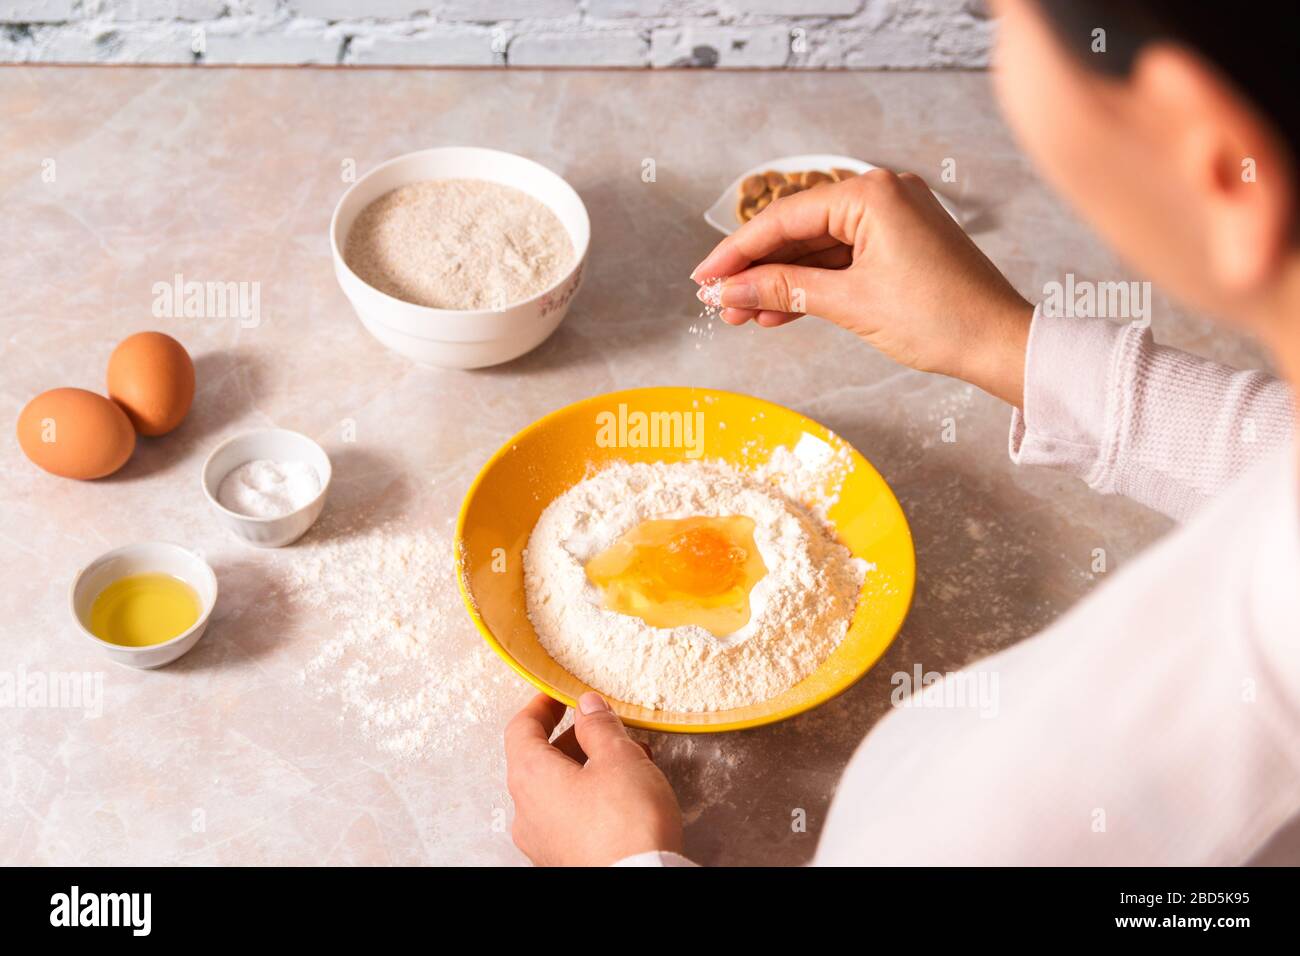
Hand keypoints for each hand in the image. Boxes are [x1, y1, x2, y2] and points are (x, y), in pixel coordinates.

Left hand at [504, 692, 683, 865]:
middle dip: (573, 738)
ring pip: (557, 790)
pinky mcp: (562, 859)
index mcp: (531, 777)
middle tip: (604, 726)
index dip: (540, 705)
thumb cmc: (626, 824)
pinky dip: (589, 797)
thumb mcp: (619, 758)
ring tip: (627, 760)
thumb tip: (587, 707)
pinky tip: (624, 795)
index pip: (520, 729)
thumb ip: (600, 727)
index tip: (557, 693)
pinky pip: (568, 817)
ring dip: (586, 768)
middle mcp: (527, 811)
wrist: (638, 885)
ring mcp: (542, 840)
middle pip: (539, 760)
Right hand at [692, 168, 1033, 406]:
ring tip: (741, 316)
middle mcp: (881, 195)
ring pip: (816, 250)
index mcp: (872, 194)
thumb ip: (784, 289)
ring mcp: (891, 220)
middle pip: (797, 231)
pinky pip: (840, 261)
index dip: (737, 251)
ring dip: (779, 284)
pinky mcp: (897, 246)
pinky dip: (810, 287)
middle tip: (718, 302)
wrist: (998, 343)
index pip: (784, 218)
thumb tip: (731, 289)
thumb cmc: (940, 317)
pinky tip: (776, 312)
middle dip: (756, 271)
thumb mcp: (850, 303)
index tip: (703, 277)